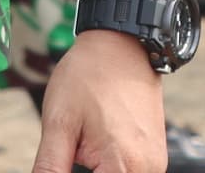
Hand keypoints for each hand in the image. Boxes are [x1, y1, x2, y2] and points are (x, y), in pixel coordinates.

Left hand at [29, 27, 162, 172]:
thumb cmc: (89, 76)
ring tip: (77, 151)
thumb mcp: (59, 123)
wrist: (122, 44)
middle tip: (66, 156)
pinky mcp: (155, 158)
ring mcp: (155, 165)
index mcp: (123, 166)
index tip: (57, 166)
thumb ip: (49, 168)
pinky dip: (111, 172)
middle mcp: (147, 170)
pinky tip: (92, 157)